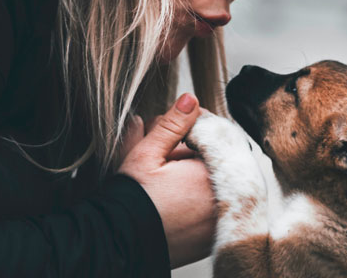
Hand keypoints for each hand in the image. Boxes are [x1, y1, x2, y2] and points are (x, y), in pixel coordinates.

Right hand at [118, 94, 216, 267]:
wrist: (121, 246)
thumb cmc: (132, 201)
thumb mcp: (147, 155)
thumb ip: (172, 125)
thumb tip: (190, 99)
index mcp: (212, 176)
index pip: (215, 136)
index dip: (193, 126)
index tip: (177, 127)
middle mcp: (224, 199)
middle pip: (216, 158)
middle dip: (194, 148)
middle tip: (167, 151)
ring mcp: (221, 219)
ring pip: (216, 178)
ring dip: (197, 169)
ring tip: (167, 173)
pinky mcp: (213, 234)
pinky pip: (214, 202)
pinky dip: (200, 193)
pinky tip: (176, 192)